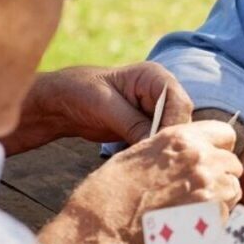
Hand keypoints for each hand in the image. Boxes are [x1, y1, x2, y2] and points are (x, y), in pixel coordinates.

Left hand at [6, 63, 192, 153]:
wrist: (63, 102)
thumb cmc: (80, 92)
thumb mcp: (105, 106)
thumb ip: (132, 124)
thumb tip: (154, 145)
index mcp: (155, 77)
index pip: (179, 102)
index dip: (173, 125)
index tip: (159, 146)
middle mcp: (162, 93)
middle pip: (180, 120)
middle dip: (169, 139)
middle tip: (156, 162)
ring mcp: (157, 111)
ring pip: (172, 134)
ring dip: (162, 149)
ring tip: (149, 166)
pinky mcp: (149, 128)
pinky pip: (159, 142)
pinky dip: (153, 153)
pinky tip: (144, 165)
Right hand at [39, 121, 242, 243]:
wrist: (101, 230)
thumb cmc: (110, 194)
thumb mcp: (139, 154)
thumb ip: (173, 150)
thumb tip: (191, 151)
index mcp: (181, 138)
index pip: (225, 133)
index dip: (219, 148)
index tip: (210, 160)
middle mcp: (200, 157)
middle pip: (233, 163)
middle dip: (221, 176)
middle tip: (199, 192)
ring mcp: (209, 187)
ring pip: (234, 189)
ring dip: (221, 199)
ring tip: (193, 211)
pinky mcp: (213, 215)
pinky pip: (228, 214)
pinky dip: (215, 220)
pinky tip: (192, 225)